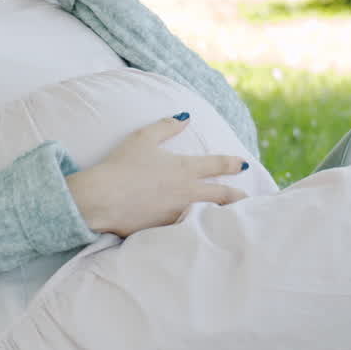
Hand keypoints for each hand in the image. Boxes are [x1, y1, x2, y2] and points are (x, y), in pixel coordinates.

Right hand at [66, 116, 248, 236]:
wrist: (102, 198)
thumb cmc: (121, 165)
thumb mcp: (142, 138)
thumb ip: (166, 126)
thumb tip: (185, 117)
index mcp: (184, 168)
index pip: (217, 165)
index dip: (233, 163)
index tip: (244, 164)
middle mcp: (187, 192)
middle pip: (223, 195)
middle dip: (238, 196)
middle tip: (248, 198)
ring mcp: (178, 213)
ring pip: (209, 214)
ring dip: (223, 214)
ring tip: (232, 218)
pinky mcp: (166, 229)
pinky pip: (188, 228)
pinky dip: (198, 228)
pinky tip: (202, 232)